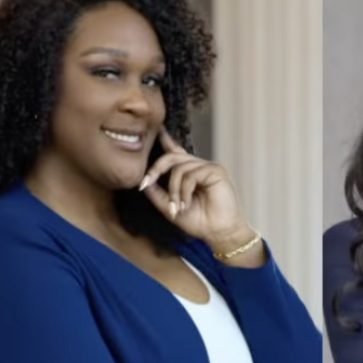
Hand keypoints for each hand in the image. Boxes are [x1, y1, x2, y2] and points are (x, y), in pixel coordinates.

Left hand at [139, 127, 258, 253]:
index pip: (175, 153)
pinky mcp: (215, 171)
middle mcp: (198, 168)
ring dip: (174, 189)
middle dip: (156, 168)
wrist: (219, 233)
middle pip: (172, 156)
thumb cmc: (200, 222)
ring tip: (178, 207)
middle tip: (147, 182)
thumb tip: (143, 181)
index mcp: (189, 174)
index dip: (166, 141)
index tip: (157, 129)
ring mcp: (207, 168)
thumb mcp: (170, 208)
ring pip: (179, 167)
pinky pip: (191, 174)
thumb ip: (157, 194)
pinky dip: (184, 190)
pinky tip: (187, 202)